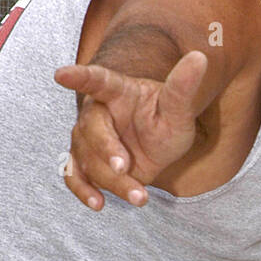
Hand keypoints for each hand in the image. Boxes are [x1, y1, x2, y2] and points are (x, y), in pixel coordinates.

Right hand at [54, 50, 208, 209]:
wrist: (159, 145)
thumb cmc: (165, 120)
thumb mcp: (179, 108)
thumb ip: (183, 86)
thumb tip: (199, 56)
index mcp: (116, 91)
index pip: (96, 81)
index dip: (79, 77)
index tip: (60, 74)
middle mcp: (97, 113)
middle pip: (91, 130)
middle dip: (106, 150)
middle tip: (124, 167)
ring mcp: (88, 140)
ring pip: (87, 159)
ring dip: (111, 181)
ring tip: (140, 196)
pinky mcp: (85, 163)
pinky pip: (74, 176)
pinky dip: (83, 191)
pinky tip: (98, 203)